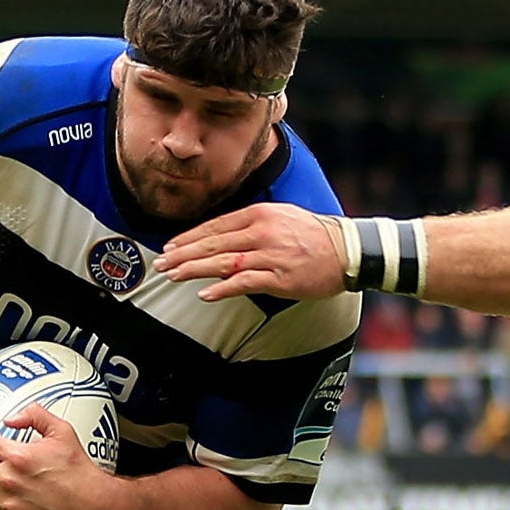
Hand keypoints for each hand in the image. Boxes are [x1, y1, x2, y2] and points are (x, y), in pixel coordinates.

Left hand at [157, 203, 345, 302]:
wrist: (348, 251)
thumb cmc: (314, 236)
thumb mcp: (281, 217)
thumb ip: (252, 225)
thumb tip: (222, 238)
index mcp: (260, 214)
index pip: (216, 226)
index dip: (190, 237)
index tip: (171, 246)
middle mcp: (262, 232)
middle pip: (214, 243)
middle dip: (184, 254)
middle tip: (162, 263)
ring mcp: (270, 255)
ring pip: (224, 262)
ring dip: (195, 269)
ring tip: (174, 275)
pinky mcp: (280, 277)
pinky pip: (245, 282)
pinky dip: (223, 288)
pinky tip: (206, 294)